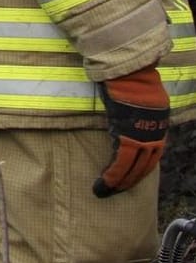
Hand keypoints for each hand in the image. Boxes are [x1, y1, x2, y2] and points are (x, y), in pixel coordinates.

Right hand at [94, 64, 168, 197]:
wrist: (128, 70)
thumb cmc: (129, 79)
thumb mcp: (139, 100)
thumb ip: (136, 112)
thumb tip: (127, 118)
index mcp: (158, 127)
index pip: (151, 157)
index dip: (138, 171)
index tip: (126, 180)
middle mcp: (154, 135)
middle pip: (144, 166)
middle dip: (128, 181)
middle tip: (114, 191)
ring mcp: (143, 137)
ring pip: (132, 168)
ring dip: (118, 182)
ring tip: (105, 191)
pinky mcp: (128, 136)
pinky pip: (121, 161)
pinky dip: (112, 174)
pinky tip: (104, 182)